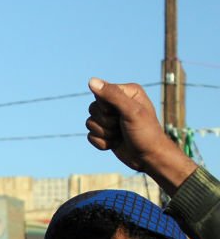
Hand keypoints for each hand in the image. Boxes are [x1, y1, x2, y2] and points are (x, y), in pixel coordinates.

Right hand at [86, 77, 196, 194]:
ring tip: (120, 136)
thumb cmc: (145, 133)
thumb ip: (112, 95)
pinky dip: (101, 143)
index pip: (100, 94)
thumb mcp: (130, 111)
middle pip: (92, 109)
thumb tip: (91, 81)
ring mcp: (110, 119)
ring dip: (104, 133)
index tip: (121, 114)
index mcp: (126, 92)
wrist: (149, 158)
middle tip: (122, 126)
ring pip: (89, 123)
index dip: (106, 107)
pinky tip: (115, 143)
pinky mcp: (105, 133)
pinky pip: (90, 136)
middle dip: (105, 122)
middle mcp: (117, 103)